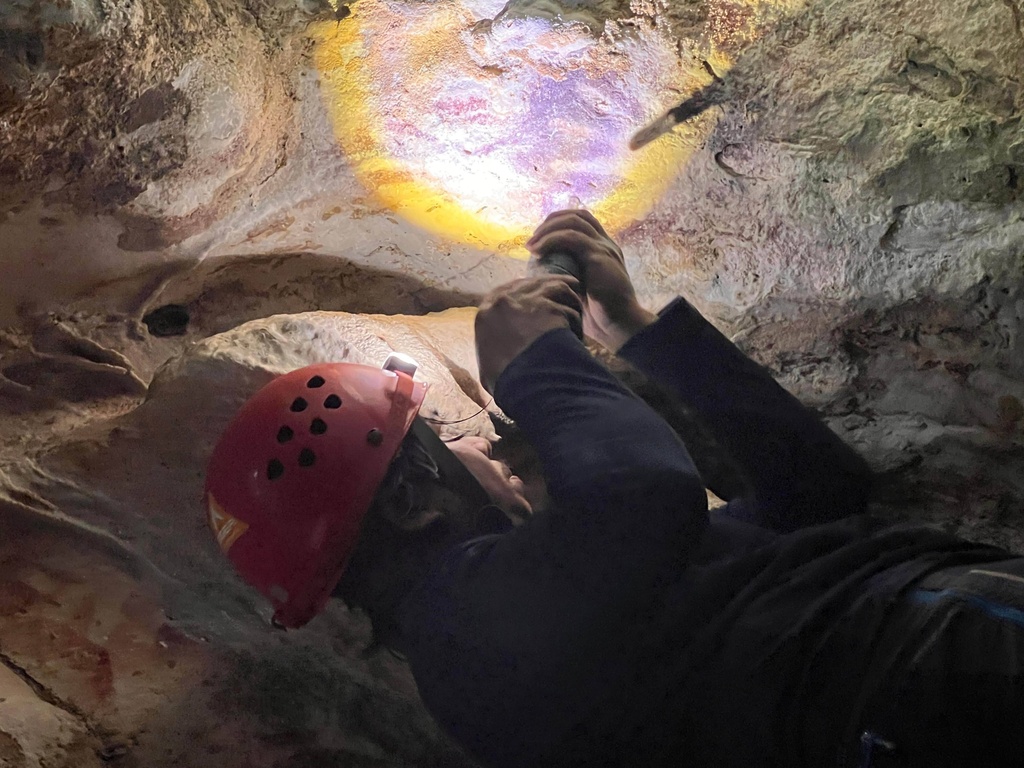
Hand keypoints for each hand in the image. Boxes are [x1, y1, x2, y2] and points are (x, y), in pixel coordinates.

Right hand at [475, 276, 583, 392]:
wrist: (518, 382)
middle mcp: (505, 300)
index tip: (537, 293)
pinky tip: (579, 328)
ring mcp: (528, 302)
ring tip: (577, 309)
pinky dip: (575, 317)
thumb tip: (496, 353)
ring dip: (568, 299)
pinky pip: (569, 306)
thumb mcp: (486, 362)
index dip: (526, 289)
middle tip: (568, 289)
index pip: (506, 289)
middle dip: (551, 285)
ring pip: (555, 288)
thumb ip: (491, 348)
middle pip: (534, 282)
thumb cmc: (502, 380)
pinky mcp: (550, 309)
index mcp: (485, 312)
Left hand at [526, 210, 655, 350]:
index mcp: (604, 249)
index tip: (539, 238)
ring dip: (547, 229)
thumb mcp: (581, 288)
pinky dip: (550, 240)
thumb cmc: (599, 314)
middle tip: (532, 240)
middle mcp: (606, 243)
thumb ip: (570, 275)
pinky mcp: (599, 256)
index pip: (582, 221)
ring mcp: (604, 248)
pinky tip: (537, 251)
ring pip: (573, 222)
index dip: (558, 223)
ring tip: (531, 245)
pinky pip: (571, 237)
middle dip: (551, 222)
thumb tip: (542, 274)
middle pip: (577, 215)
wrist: (619, 325)